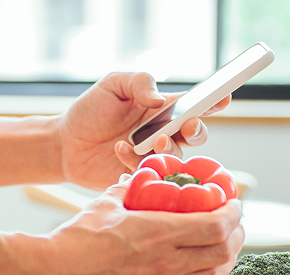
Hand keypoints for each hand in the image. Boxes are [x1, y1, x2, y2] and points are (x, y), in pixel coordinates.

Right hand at [30, 177, 243, 274]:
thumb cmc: (73, 241)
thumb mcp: (105, 205)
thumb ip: (128, 191)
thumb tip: (138, 181)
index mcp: (157, 234)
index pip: (215, 225)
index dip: (233, 214)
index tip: (234, 204)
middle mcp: (165, 266)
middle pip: (222, 253)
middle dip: (235, 236)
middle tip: (233, 226)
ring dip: (223, 262)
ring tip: (222, 251)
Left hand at [57, 72, 230, 190]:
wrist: (65, 144)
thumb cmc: (91, 110)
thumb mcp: (113, 85)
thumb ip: (139, 82)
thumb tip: (159, 99)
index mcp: (164, 109)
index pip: (196, 104)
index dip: (214, 101)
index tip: (223, 98)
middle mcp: (165, 133)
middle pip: (196, 134)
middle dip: (196, 129)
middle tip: (188, 125)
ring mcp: (154, 157)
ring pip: (177, 156)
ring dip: (169, 148)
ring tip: (152, 140)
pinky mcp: (142, 177)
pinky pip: (151, 173)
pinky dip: (137, 160)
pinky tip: (119, 148)